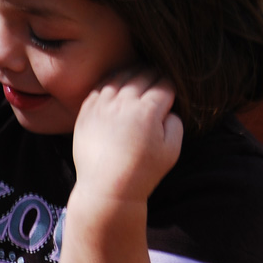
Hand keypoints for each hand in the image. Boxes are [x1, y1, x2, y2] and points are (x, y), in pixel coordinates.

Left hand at [72, 71, 182, 203]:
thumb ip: (176, 122)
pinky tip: (118, 87)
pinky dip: (112, 82)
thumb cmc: (142, 172)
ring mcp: (102, 105)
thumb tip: (168, 108)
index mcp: (147, 111)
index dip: (171, 86)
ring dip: (133, 75)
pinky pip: (100, 86)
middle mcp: (123, 103)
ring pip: (121, 76)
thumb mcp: (172, 150)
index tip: (171, 92)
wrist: (106, 188)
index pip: (165, 83)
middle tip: (158, 83)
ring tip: (139, 80)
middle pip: (143, 74)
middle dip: (155, 75)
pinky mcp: (86, 111)